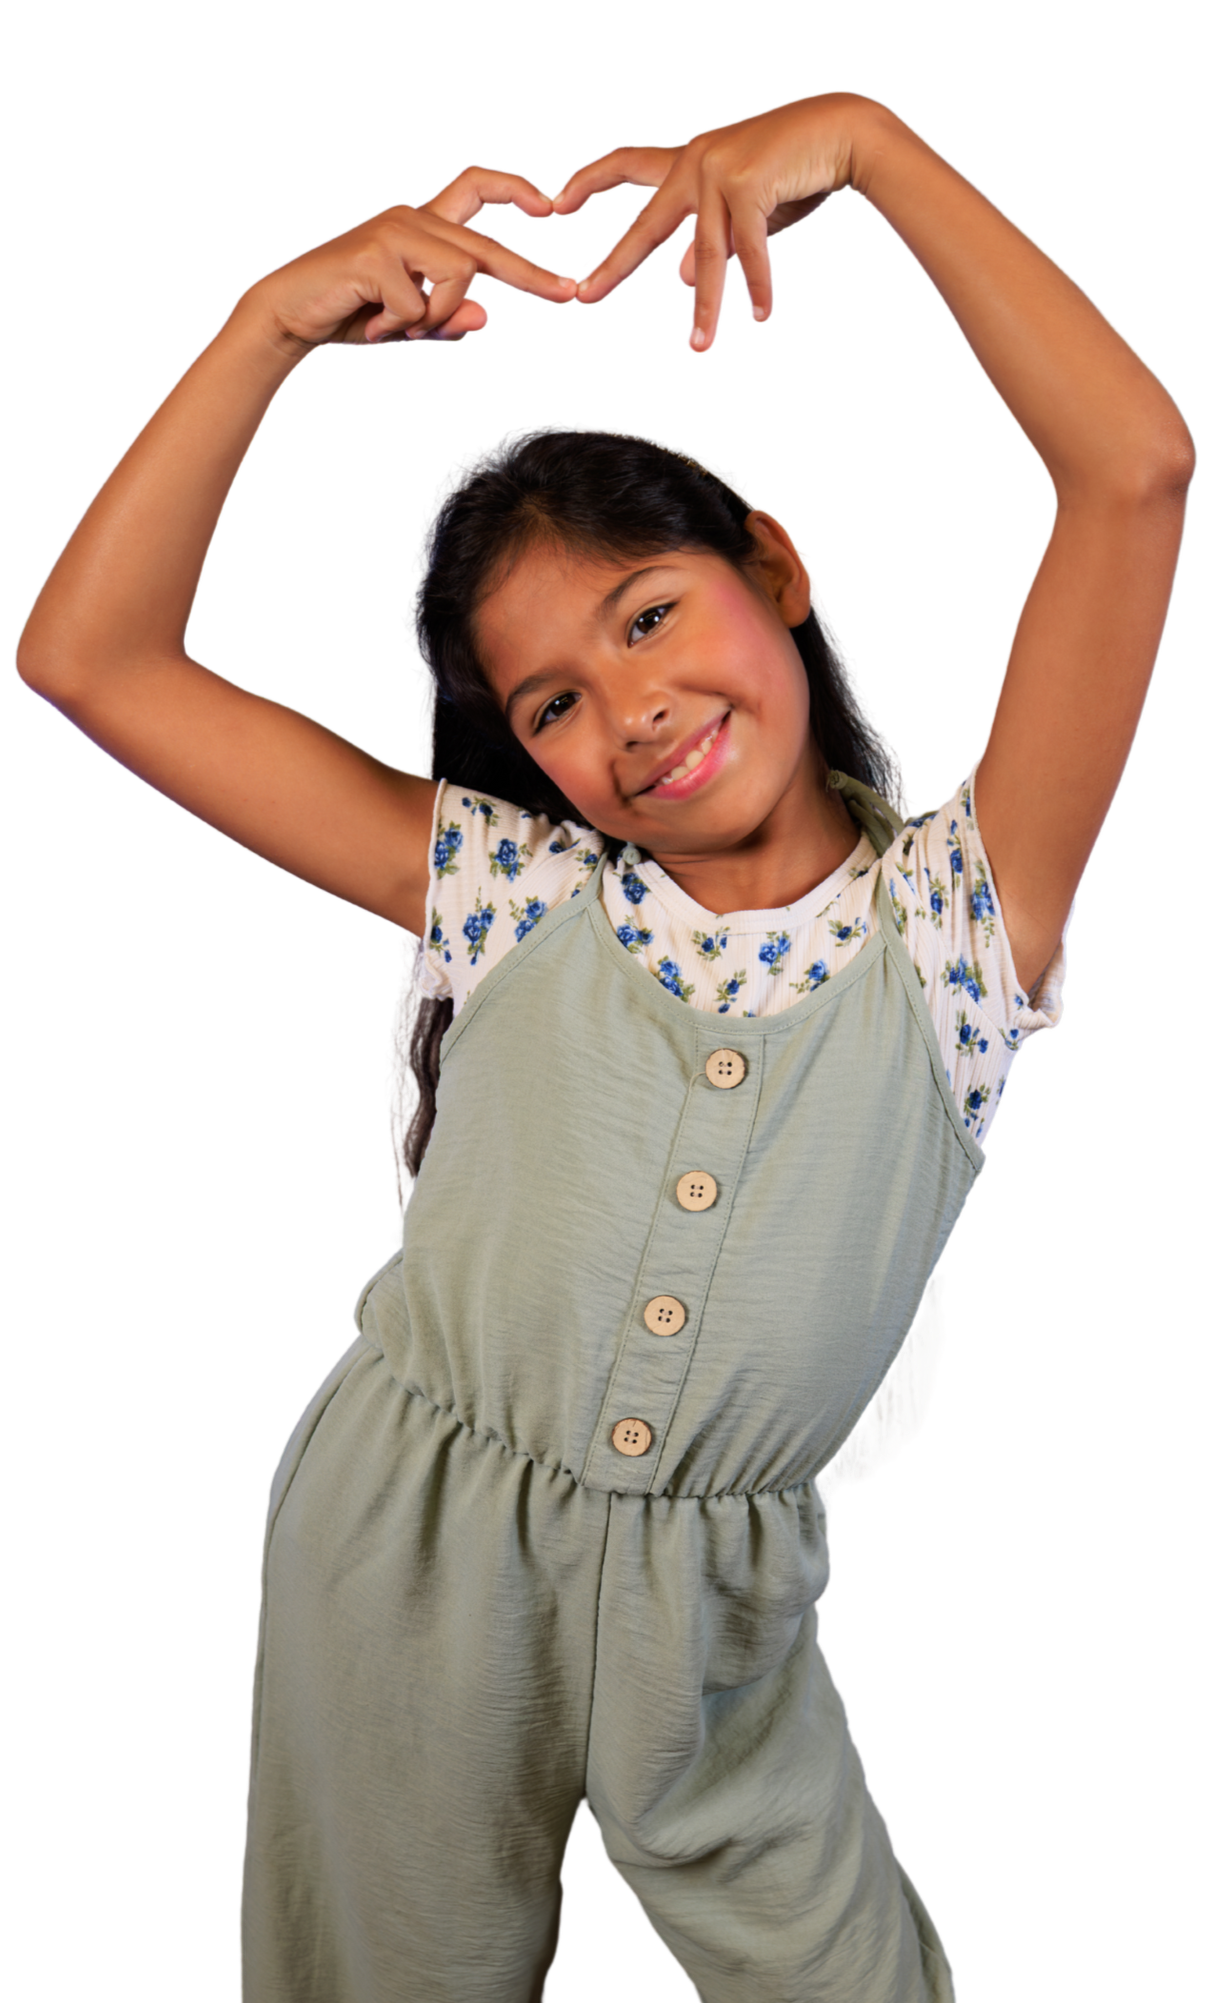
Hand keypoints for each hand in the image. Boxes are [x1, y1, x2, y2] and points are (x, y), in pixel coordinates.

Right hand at [241, 170, 578, 351]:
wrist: (288, 314)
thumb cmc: (349, 314)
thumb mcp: (408, 323)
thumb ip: (446, 318)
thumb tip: (485, 316)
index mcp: (423, 227)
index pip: (474, 189)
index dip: (513, 190)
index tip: (548, 207)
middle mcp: (413, 218)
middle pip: (484, 247)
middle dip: (530, 275)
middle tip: (568, 294)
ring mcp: (394, 230)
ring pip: (457, 277)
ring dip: (433, 317)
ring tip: (395, 327)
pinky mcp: (376, 252)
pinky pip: (419, 303)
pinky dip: (400, 326)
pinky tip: (372, 324)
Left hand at [552, 92, 873, 350]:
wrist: (842, 132)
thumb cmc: (793, 171)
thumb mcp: (744, 210)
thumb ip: (711, 241)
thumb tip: (680, 276)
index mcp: (688, 160)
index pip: (626, 164)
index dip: (590, 182)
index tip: (556, 202)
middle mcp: (696, 161)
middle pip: (647, 224)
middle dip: (616, 265)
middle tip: (585, 296)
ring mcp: (722, 170)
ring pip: (707, 253)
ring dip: (707, 305)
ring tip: (700, 346)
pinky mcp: (751, 182)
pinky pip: (750, 248)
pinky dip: (758, 284)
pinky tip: (760, 314)